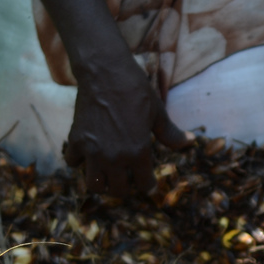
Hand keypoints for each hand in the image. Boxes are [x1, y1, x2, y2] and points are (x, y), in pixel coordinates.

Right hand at [65, 56, 193, 196]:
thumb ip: (170, 134)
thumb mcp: (157, 113)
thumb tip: (190, 142)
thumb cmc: (135, 91)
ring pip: (94, 185)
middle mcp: (115, 157)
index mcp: (139, 152)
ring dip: (100, 182)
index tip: (146, 184)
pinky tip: (86, 153)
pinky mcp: (75, 141)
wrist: (105, 73)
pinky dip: (79, 161)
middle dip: (123, 188)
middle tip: (125, 180)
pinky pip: (73, 163)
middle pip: (117, 191)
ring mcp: (93, 151)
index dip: (147, 186)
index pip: (144, 184)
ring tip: (105, 174)